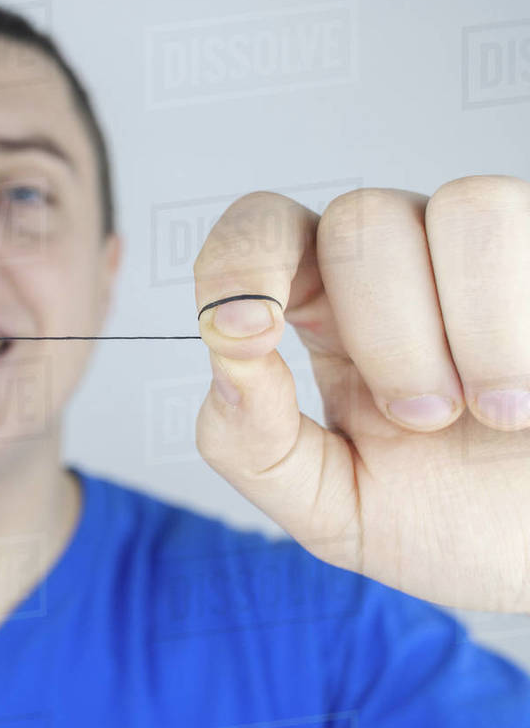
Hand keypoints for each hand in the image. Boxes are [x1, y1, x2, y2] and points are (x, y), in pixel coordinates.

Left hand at [193, 175, 529, 612]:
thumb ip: (251, 443)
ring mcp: (490, 254)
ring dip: (467, 327)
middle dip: (384, 334)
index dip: (241, 261)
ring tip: (495, 413)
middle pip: (357, 219)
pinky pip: (522, 228)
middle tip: (423, 420)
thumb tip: (227, 359)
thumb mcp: (329, 505)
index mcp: (326, 308)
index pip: (263, 228)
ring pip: (459, 207)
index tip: (247, 334)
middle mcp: (404, 260)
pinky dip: (518, 328)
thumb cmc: (449, 520)